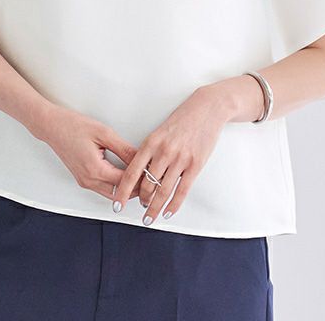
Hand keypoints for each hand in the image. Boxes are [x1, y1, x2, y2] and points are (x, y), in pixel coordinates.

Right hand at [39, 105, 143, 200]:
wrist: (52, 127)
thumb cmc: (73, 126)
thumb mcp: (104, 133)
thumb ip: (124, 149)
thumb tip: (141, 158)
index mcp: (95, 170)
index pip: (125, 182)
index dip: (141, 178)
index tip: (153, 172)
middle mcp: (89, 181)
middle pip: (119, 194)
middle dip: (136, 188)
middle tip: (150, 177)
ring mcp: (84, 182)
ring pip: (111, 193)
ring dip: (126, 188)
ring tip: (140, 175)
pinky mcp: (83, 179)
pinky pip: (103, 188)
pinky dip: (116, 184)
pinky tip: (125, 173)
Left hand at [112, 86, 229, 224]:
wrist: (207, 108)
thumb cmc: (183, 119)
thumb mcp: (160, 131)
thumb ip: (151, 151)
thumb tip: (141, 173)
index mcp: (151, 142)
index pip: (131, 173)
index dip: (122, 192)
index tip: (117, 204)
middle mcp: (164, 152)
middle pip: (147, 185)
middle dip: (142, 200)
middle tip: (140, 206)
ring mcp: (180, 159)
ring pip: (163, 191)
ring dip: (154, 207)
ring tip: (150, 216)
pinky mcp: (196, 164)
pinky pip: (182, 191)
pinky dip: (173, 205)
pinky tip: (168, 212)